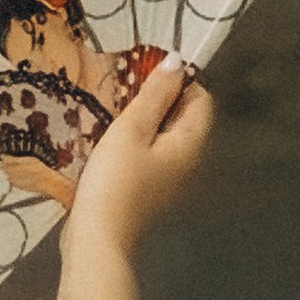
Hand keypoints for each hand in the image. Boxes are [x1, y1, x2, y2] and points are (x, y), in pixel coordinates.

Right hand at [56, 57, 213, 299]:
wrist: (97, 238)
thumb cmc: (115, 181)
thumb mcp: (133, 128)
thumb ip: (156, 94)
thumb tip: (178, 62)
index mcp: (192, 144)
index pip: (201, 99)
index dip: (178, 81)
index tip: (145, 73)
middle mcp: (189, 163)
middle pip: (182, 118)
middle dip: (158, 99)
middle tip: (124, 88)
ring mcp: (169, 180)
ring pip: (163, 136)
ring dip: (142, 120)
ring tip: (114, 109)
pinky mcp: (148, 191)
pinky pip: (148, 155)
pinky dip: (134, 142)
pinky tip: (109, 138)